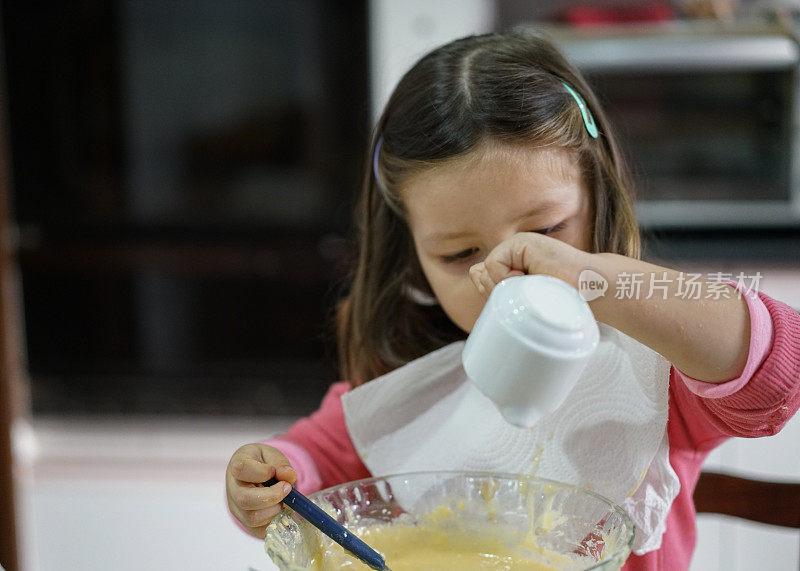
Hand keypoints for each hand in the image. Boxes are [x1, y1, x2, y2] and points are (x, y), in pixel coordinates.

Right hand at [226, 443, 296, 537]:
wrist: (255, 474)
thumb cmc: (262, 463)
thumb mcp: (271, 455)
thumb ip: (280, 463)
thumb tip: (289, 476)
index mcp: (237, 466)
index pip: (241, 469)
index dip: (261, 472)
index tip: (274, 472)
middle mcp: (232, 489)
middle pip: (244, 499)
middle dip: (272, 496)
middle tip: (288, 488)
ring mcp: (236, 508)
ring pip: (252, 518)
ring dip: (275, 510)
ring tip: (283, 499)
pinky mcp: (245, 522)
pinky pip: (259, 530)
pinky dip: (274, 521)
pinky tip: (280, 509)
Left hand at [469, 232, 590, 296]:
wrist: (592, 289)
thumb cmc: (562, 300)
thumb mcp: (524, 299)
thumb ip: (498, 286)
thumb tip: (474, 270)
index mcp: (512, 264)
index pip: (483, 280)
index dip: (496, 296)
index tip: (523, 302)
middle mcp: (512, 252)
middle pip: (482, 277)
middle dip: (500, 294)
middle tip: (529, 296)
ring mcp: (516, 245)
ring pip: (486, 272)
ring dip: (506, 288)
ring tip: (534, 287)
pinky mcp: (520, 242)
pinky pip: (493, 264)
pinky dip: (507, 277)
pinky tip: (531, 278)